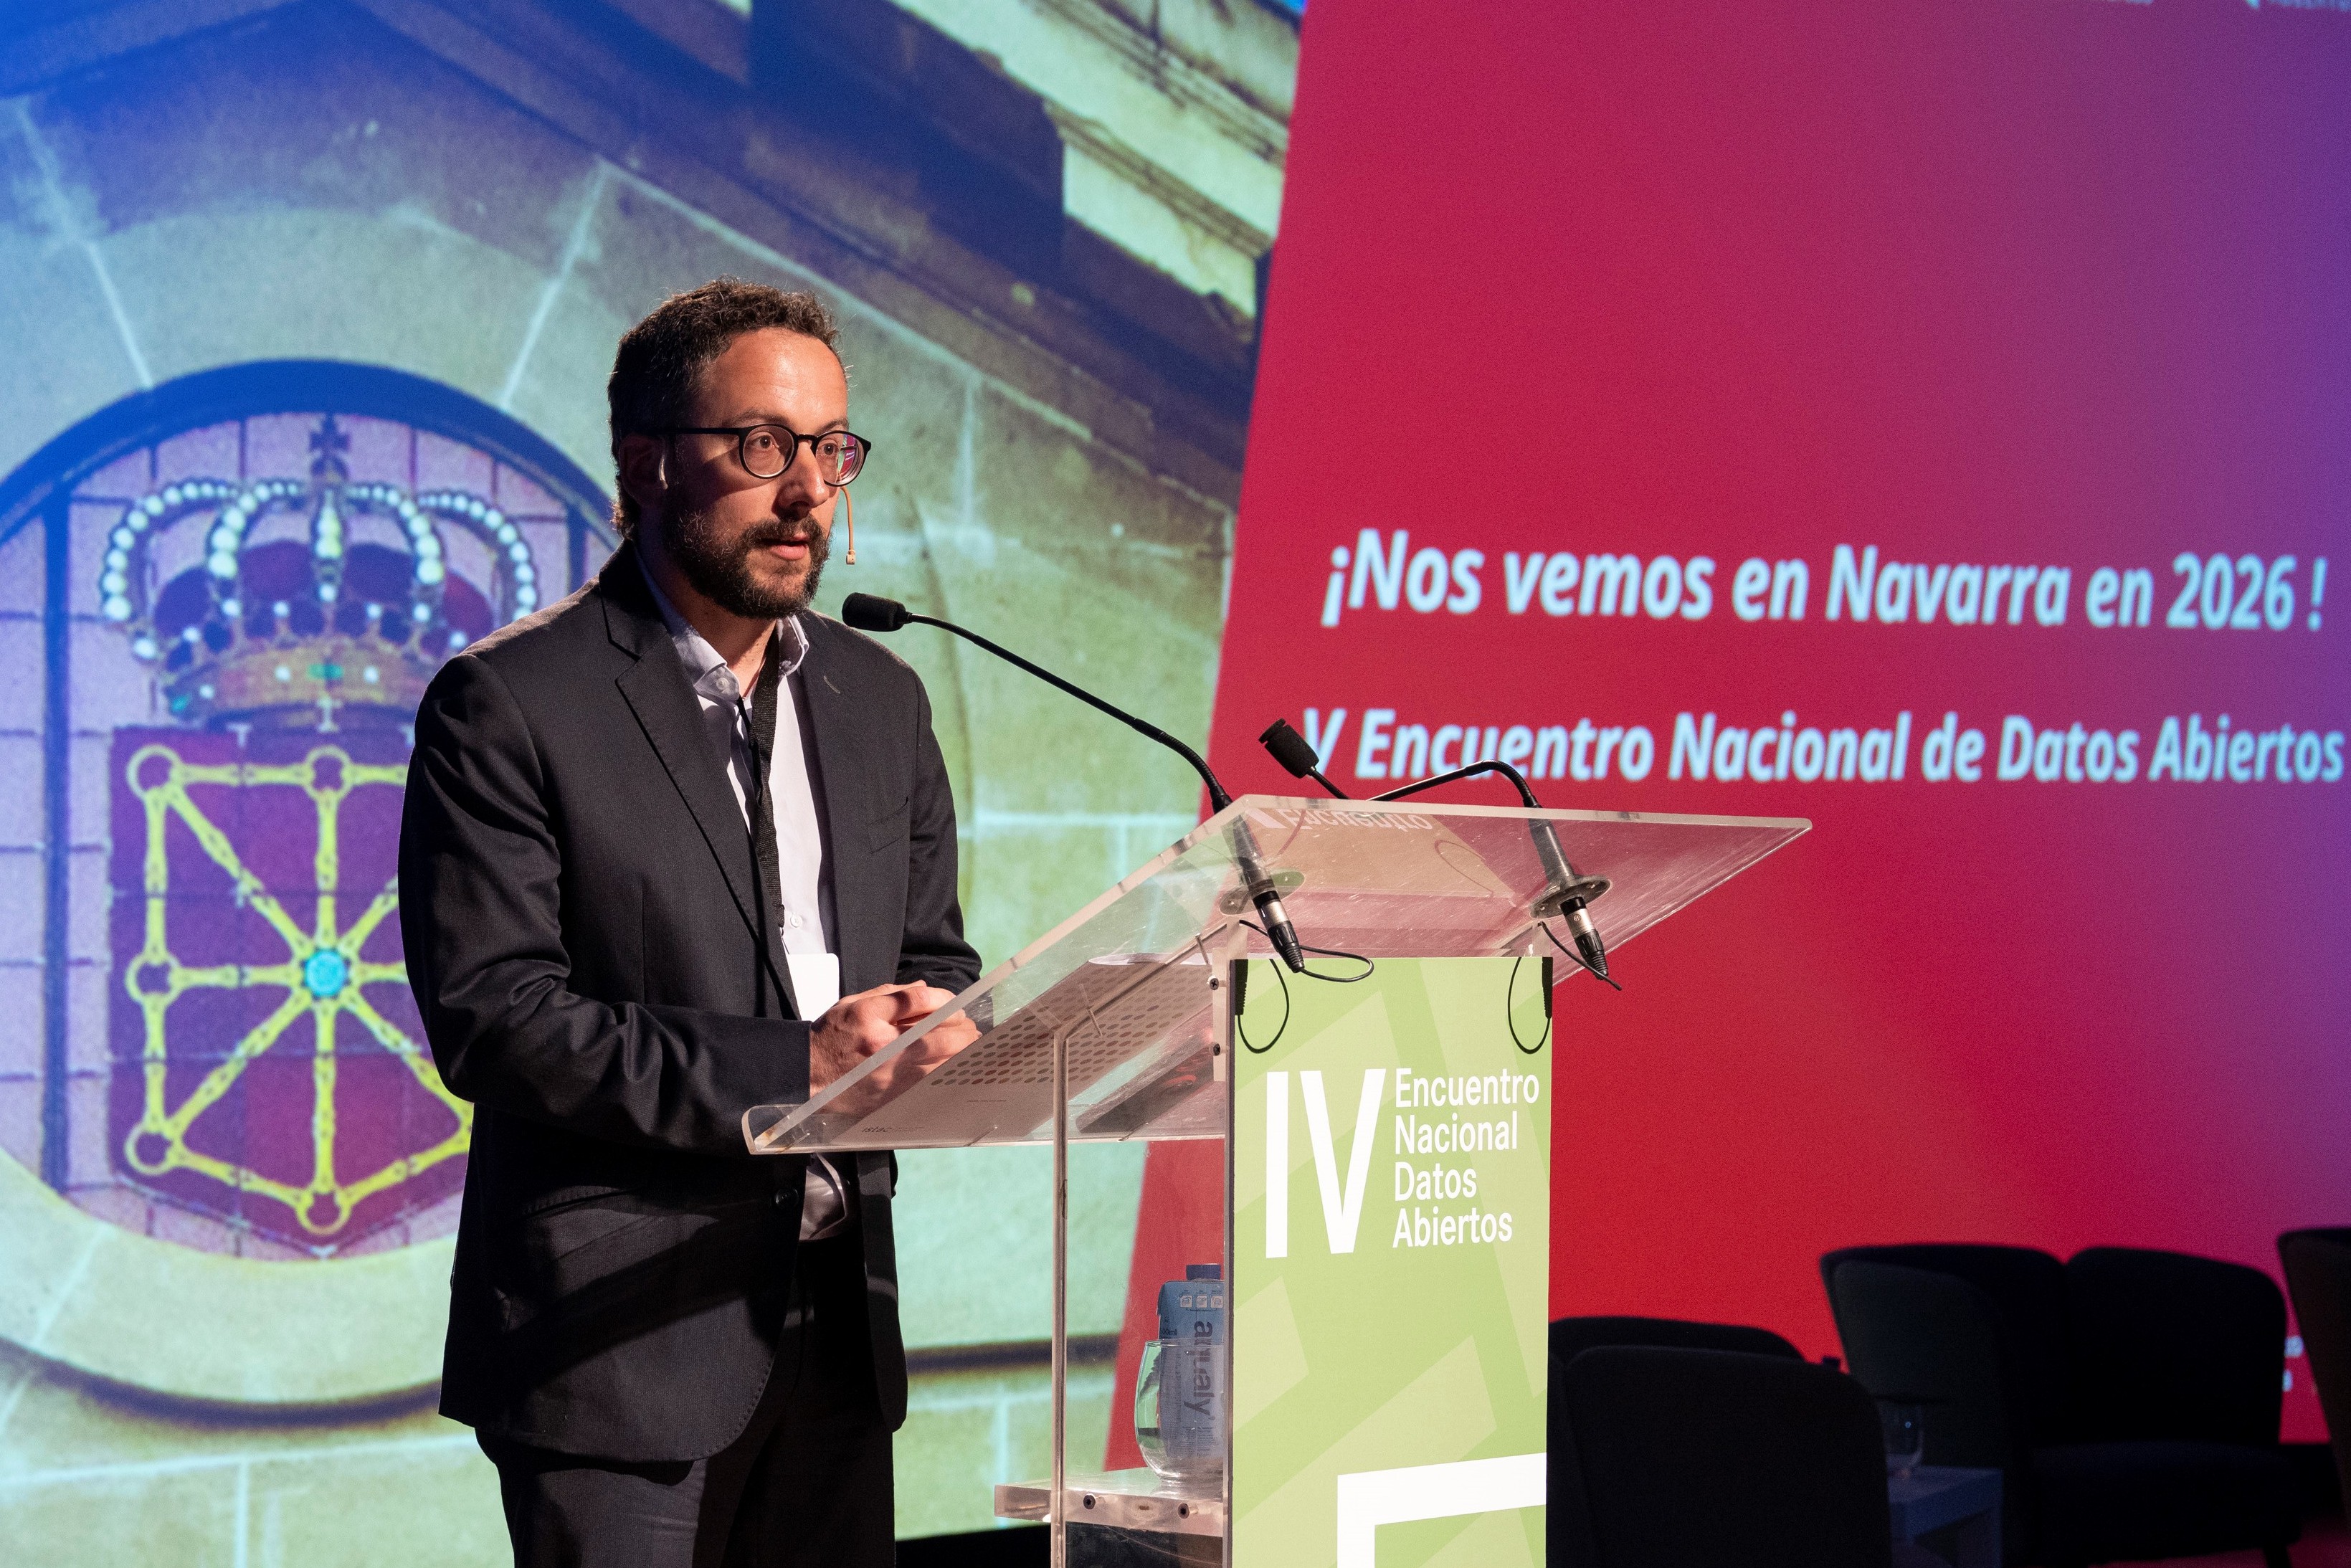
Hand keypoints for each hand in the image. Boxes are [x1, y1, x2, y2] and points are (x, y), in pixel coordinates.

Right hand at [809, 982, 978, 1111]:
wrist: (807, 1076)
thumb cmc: (830, 1037)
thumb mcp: (852, 1004)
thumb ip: (890, 994)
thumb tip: (925, 989)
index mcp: (870, 1016)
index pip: (918, 1000)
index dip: (944, 999)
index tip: (955, 1003)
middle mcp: (882, 1045)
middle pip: (937, 1034)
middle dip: (962, 1029)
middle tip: (971, 1026)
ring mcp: (889, 1073)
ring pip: (939, 1062)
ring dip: (962, 1052)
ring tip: (971, 1044)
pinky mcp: (891, 1095)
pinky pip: (929, 1083)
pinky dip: (948, 1073)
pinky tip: (958, 1066)